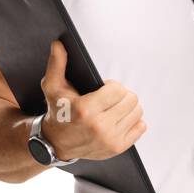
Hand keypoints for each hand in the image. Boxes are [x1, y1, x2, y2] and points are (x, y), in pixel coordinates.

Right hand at [38, 40, 146, 161]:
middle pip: (131, 99)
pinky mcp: (118, 148)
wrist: (56, 143)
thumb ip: (57, 65)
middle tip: (109, 99)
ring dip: (128, 108)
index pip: (118, 89)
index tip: (103, 89)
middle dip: (122, 96)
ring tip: (113, 109)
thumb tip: (58, 44)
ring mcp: (110, 139)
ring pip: (138, 112)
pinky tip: (118, 120)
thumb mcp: (53, 88)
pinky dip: (133, 122)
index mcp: (86, 110)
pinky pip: (141, 127)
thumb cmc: (57, 112)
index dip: (111, 87)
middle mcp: (99, 127)